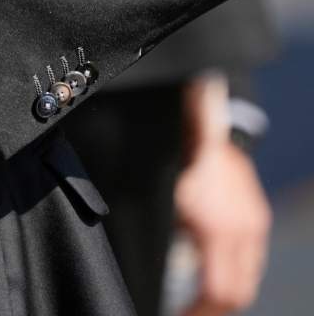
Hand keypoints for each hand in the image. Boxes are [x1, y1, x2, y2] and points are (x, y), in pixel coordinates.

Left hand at [175, 139, 270, 315]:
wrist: (199, 120)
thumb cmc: (172, 161)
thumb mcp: (160, 204)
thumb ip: (167, 244)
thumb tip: (162, 276)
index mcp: (217, 230)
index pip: (219, 292)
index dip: (198, 313)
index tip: (176, 315)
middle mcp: (243, 230)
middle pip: (240, 292)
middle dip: (213, 310)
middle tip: (186, 313)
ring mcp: (254, 221)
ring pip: (248, 275)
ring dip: (224, 291)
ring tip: (195, 299)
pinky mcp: (256, 214)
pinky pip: (250, 255)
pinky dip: (232, 269)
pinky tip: (208, 268)